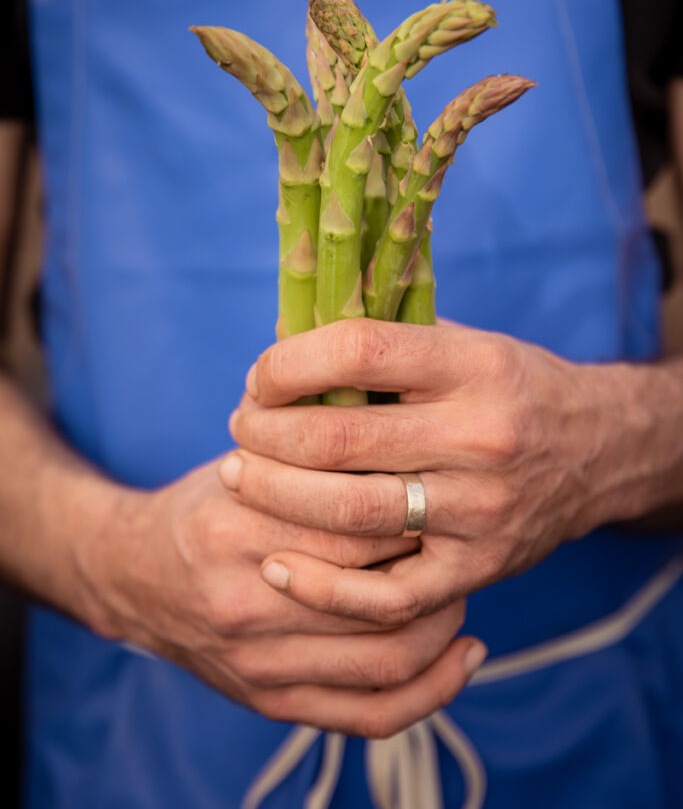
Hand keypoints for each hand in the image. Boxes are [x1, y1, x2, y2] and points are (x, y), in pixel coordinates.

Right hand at [81, 458, 483, 736]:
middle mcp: (247, 602)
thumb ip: (307, 443)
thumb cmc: (208, 505)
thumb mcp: (242, 456)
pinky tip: (465, 654)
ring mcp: (260, 662)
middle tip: (464, 529)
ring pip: (388, 657)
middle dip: (436, 558)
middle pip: (378, 587)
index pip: (356, 517)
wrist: (135, 574)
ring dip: (443, 619)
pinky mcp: (271, 701)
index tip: (444, 478)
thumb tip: (393, 407)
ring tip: (461, 583)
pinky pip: (372, 713)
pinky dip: (432, 690)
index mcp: (237, 528)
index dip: (414, 498)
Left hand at [228, 318, 636, 625]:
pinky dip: (321, 589)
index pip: (358, 351)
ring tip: (239, 475)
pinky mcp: (477, 569)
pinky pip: (386, 597)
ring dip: (273, 495)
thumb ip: (384, 336)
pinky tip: (276, 565)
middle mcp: (481, 437)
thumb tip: (282, 330)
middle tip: (240, 427)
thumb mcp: (462, 341)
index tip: (261, 377)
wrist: (598, 452)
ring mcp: (480, 510)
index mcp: (473, 366)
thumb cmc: (510, 388)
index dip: (288, 364)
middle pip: (339, 440)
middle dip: (265, 433)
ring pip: (349, 513)